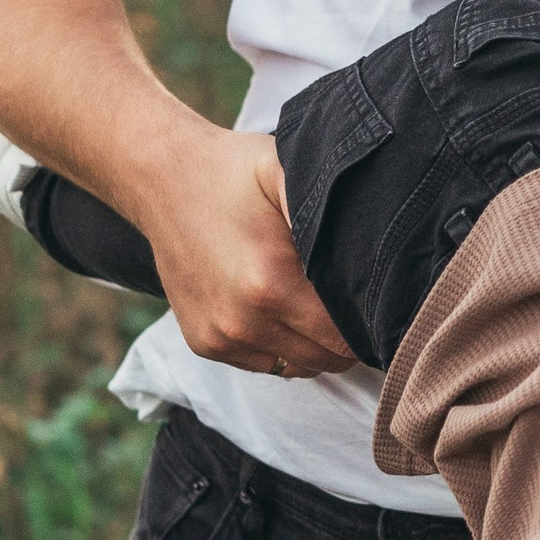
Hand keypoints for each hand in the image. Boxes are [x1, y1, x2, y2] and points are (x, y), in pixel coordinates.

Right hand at [137, 127, 355, 379]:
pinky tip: (278, 308)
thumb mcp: (288, 172)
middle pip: (325, 358)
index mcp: (271, 284)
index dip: (368, 322)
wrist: (162, 180)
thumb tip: (377, 246)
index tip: (374, 300)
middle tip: (349, 301)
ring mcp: (220, 337)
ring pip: (296, 367)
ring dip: (312, 345)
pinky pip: (263, 364)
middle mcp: (242, 321)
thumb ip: (331, 208)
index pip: (346, 336)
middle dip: (345, 337)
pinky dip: (279, 346)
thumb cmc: (234, 174)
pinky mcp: (203, 343)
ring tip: (313, 304)